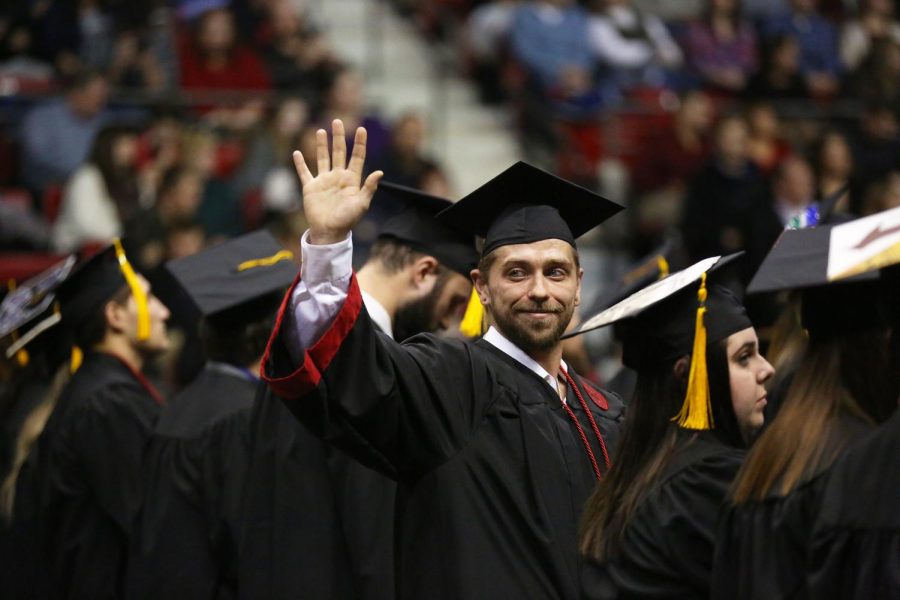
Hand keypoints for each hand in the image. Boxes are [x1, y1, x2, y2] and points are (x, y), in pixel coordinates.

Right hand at [293, 119, 382, 244]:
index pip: (357, 157)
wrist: (329, 232)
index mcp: (351, 179)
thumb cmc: (347, 220)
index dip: (359, 143)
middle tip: (338, 121)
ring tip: (321, 131)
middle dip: (339, 137)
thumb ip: (369, 188)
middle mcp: (338, 177)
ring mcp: (324, 181)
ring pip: (322, 158)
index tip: (362, 129)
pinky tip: (297, 153)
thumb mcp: (361, 204)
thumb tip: (380, 172)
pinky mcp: (310, 187)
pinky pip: (304, 173)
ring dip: (322, 145)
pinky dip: (300, 163)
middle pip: (339, 152)